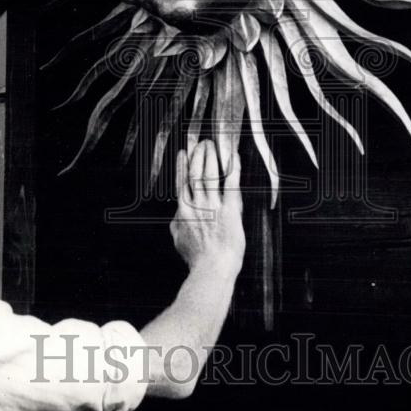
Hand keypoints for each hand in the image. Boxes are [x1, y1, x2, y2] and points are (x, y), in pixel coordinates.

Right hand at [170, 140, 244, 272]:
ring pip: (209, 174)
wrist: (212, 268)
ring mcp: (213, 206)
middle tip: (200, 142)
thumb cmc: (198, 259)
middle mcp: (197, 204)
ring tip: (212, 144)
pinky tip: (234, 156)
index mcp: (183, 211)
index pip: (182, 182)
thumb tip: (176, 217)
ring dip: (211, 156)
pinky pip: (231, 183)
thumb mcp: (179, 240)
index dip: (182, 165)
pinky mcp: (230, 209)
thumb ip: (177, 225)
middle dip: (197, 155)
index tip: (183, 153)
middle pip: (195, 173)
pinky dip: (232, 167)